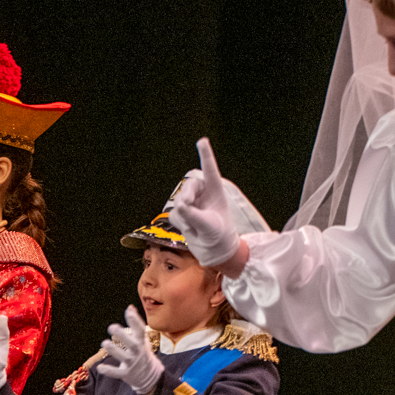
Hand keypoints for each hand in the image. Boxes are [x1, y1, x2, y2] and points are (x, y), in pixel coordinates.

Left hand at [95, 305, 164, 394]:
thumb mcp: (141, 338)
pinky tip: (100, 367)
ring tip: (105, 343)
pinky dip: (108, 371)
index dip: (135, 320)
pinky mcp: (126, 374)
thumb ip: (135, 323)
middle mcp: (137, 352)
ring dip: (114, 350)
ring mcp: (132, 363)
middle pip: (131, 344)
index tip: (129, 311)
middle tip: (112, 327)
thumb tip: (130, 307)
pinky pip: (117, 373)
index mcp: (141, 341)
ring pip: (123, 357)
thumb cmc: (142, 351)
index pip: (140, 330)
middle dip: (122, 335)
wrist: (149, 374)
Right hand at [168, 137, 244, 269]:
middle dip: (187, 195)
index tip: (202, 141)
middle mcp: (203, 195)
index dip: (206, 155)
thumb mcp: (209, 226)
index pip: (210, 171)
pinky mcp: (183, 215)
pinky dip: (180, 223)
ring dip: (184, 215)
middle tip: (186, 205)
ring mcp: (192, 205)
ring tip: (195, 227)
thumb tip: (179, 206)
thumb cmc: (219, 236)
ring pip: (179, 201)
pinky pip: (174, 214)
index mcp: (215, 192)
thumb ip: (194, 215)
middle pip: (189, 186)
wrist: (214, 252)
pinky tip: (189, 230)